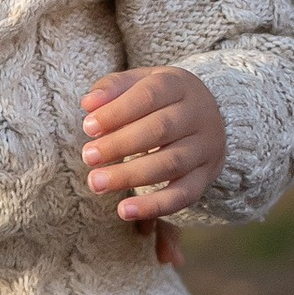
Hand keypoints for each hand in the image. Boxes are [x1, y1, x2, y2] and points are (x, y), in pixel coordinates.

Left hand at [81, 64, 225, 229]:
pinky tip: (124, 211)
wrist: (206, 115)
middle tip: (87, 156)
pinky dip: (154, 206)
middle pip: (160, 129)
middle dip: (120, 145)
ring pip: (170, 164)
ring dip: (130, 176)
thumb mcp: (139, 82)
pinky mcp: (206, 176)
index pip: (149, 96)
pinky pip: (183, 195)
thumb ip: (113, 88)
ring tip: (96, 183)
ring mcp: (206, 147)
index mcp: (180, 85)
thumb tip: (89, 104)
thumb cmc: (160, 98)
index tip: (88, 127)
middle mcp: (199, 115)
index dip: (117, 112)